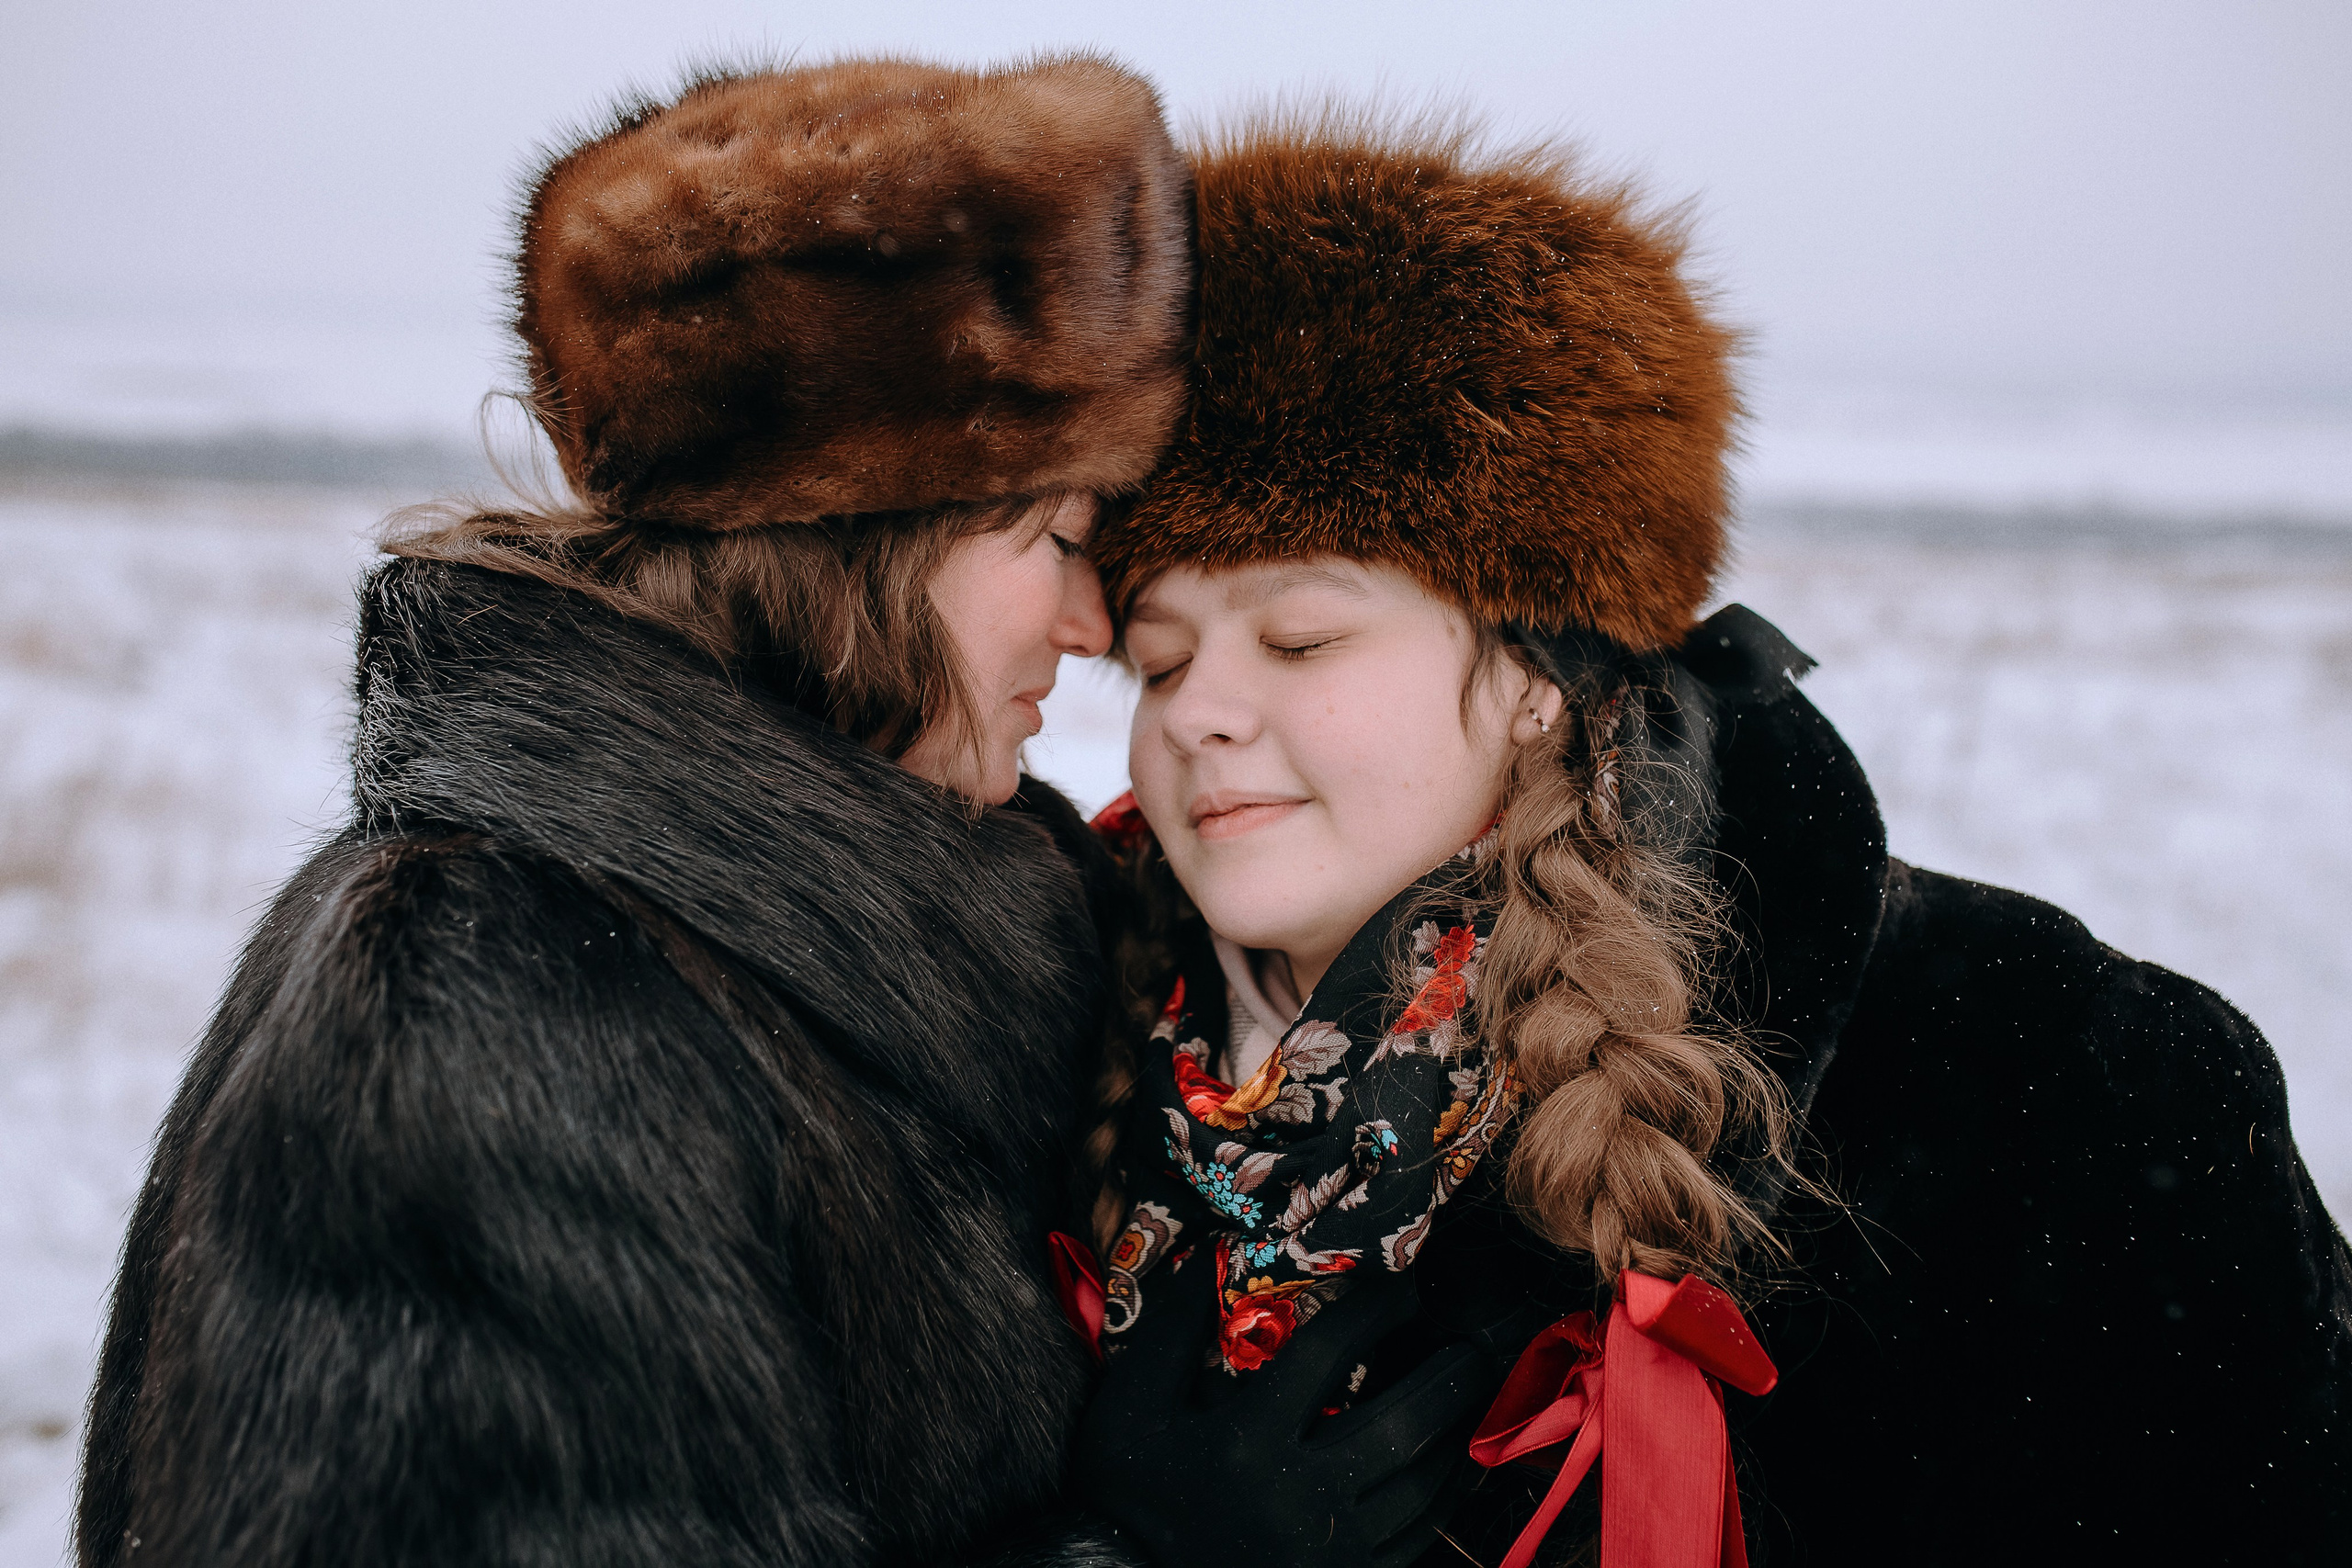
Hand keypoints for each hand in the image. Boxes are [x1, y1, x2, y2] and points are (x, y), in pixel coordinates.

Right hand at [1073, 1261, 1504, 1567]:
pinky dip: (1443, 1496)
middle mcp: (1296, 1498)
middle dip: (1446, 1378)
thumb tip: (1210, 1255)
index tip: (1403, 1285)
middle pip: (1397, 1425)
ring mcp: (1329, 1552)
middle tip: (1474, 1342)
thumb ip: (1169, 1335)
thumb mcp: (1127, 1412)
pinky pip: (1415, 1538)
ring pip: (1418, 1487)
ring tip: (1471, 1395)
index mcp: (1244, 1445)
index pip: (1326, 1356)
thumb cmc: (1127, 1500)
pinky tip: (1451, 1464)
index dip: (1373, 1311)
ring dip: (1454, 1435)